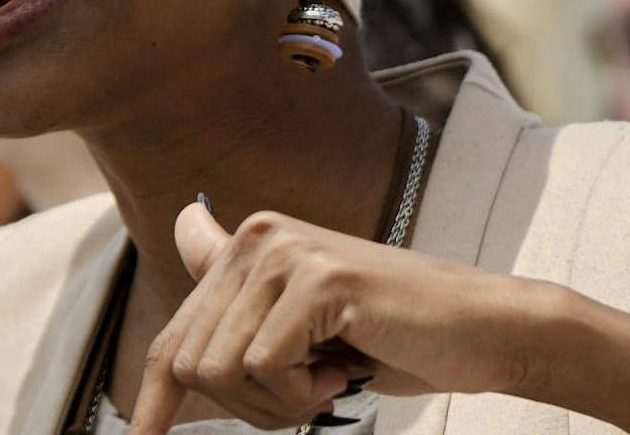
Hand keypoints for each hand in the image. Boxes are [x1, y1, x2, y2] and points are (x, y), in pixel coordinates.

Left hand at [127, 203, 551, 434]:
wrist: (475, 331)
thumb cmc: (387, 335)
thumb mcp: (298, 326)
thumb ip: (240, 292)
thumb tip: (181, 222)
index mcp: (245, 247)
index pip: (173, 339)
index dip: (153, 401)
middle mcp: (255, 236)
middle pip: (191, 365)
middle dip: (248, 407)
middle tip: (311, 391)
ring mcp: (283, 252)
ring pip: (221, 369)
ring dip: (278, 401)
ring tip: (328, 374)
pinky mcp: (316, 277)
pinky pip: (265, 367)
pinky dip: (304, 391)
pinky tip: (343, 366)